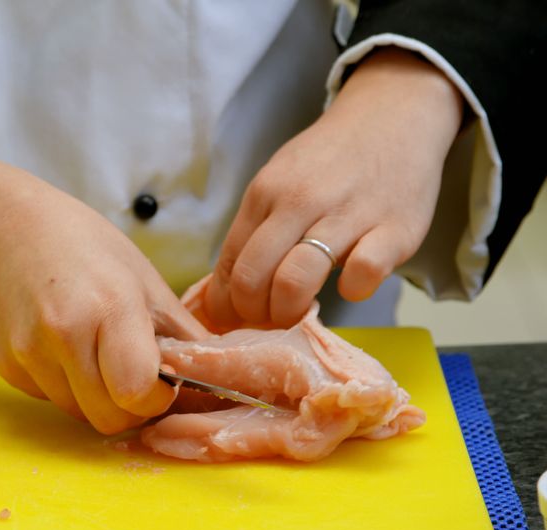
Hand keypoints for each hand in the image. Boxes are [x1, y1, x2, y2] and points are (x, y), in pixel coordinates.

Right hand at [0, 152, 201, 433]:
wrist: (8, 229)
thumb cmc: (85, 247)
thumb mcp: (144, 280)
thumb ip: (181, 335)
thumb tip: (218, 377)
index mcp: (109, 306)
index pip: (137, 392)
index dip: (157, 398)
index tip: (162, 381)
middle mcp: (63, 333)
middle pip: (109, 418)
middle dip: (129, 406)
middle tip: (132, 373)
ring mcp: (28, 351)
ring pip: (77, 413)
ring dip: (94, 396)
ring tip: (93, 350)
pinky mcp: (5, 364)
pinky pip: (48, 398)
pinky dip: (62, 384)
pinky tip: (60, 346)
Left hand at [204, 47, 464, 326]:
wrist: (392, 117)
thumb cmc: (328, 161)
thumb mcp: (279, 182)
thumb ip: (256, 229)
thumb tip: (228, 289)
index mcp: (265, 193)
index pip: (230, 263)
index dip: (226, 303)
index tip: (233, 320)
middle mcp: (299, 203)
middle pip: (253, 278)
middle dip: (253, 314)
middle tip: (267, 322)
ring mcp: (347, 216)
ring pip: (296, 280)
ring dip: (289, 312)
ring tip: (298, 314)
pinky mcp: (394, 230)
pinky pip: (362, 274)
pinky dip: (353, 290)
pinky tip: (352, 285)